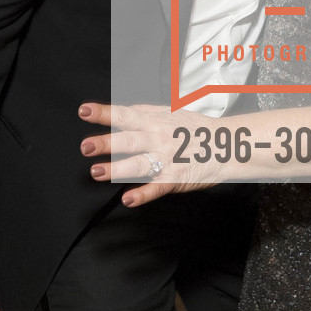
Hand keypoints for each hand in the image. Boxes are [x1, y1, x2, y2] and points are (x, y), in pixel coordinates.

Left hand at [79, 102, 222, 205]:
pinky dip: (143, 194)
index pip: (124, 115)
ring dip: (117, 169)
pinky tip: (129, 199)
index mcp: (154, 121)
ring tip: (97, 172)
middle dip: (106, 143)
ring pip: (138, 164)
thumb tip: (119, 112)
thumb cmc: (195, 129)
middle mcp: (157, 138)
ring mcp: (166, 159)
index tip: (84, 111)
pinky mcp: (175, 178)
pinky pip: (157, 187)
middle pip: (128, 140)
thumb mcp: (170, 112)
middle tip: (86, 146)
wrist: (226, 144)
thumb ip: (144, 113)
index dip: (104, 113)